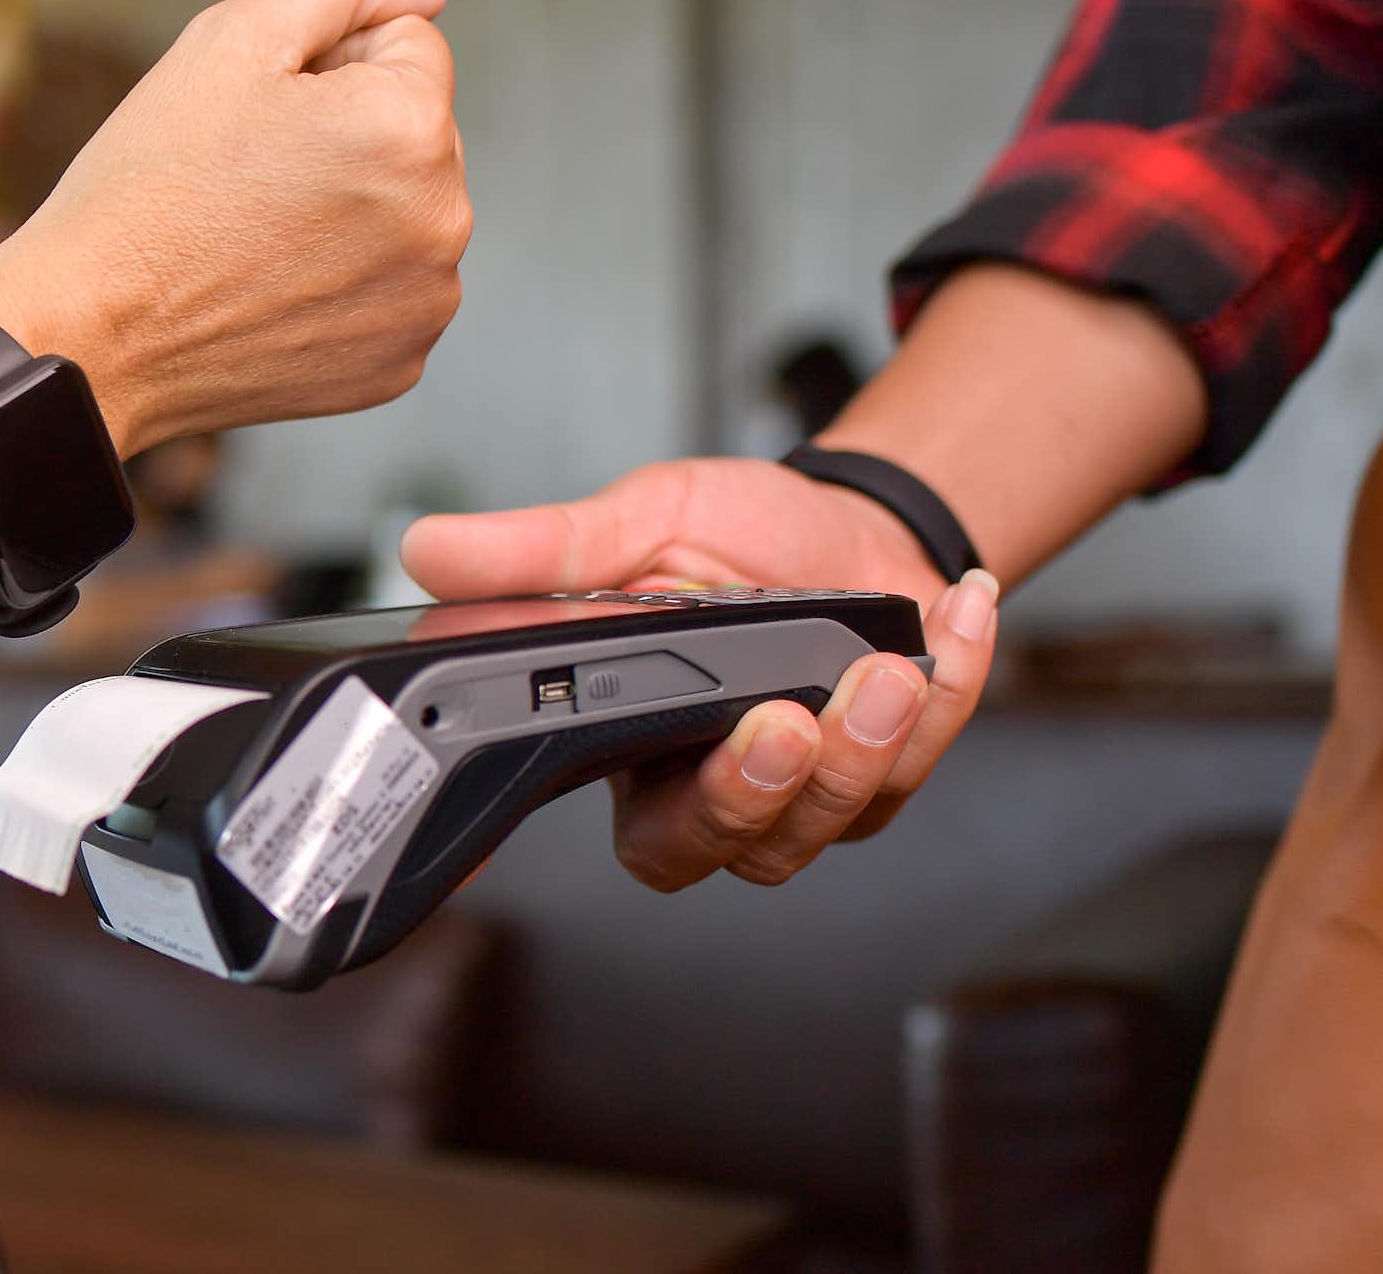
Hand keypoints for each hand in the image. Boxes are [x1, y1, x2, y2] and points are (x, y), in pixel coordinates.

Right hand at [0, 0, 469, 453]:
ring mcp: (425, 304)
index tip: (266, 117)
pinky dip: (342, 287)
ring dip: (350, 215)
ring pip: (405, 217)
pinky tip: (272, 291)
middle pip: (418, 136)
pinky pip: (389, 293)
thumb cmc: (150, 189)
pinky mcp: (398, 364)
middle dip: (351, 140)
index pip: (411, 49)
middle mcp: (442, 221)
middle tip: (252, 179)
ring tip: (257, 237)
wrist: (95, 336)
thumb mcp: (233, 41)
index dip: (330, 65)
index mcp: (413, 129)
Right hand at [400, 457, 1000, 888]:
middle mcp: (698, 783)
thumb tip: (426, 552)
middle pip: (703, 847)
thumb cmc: (739, 537)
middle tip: (782, 722)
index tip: (476, 860)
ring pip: (818, 828)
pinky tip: (956, 614)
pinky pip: (918, 765)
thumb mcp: (639, 522)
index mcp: (616, 736)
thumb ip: (544, 551)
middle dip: (748, 796)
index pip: (542, 807)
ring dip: (862, 752)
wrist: (860, 521)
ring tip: (886, 668)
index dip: (496, 849)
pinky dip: (952, 688)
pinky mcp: (884, 778)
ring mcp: (797, 796)